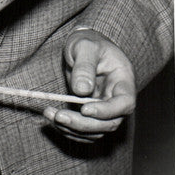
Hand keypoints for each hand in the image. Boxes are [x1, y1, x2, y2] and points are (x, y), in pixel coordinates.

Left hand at [43, 28, 135, 142]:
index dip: (107, 111)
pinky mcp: (91, 115)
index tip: (84, 109)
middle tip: (59, 116)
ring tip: (50, 114)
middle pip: (109, 123)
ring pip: (96, 131)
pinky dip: (69, 130)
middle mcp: (117, 100)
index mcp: (123, 81)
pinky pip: (85, 131)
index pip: (125, 103)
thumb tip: (81, 90)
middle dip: (84, 124)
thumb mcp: (85, 46)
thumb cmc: (88, 43)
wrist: (84, 49)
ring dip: (73, 129)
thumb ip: (85, 66)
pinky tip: (53, 118)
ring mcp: (105, 110)